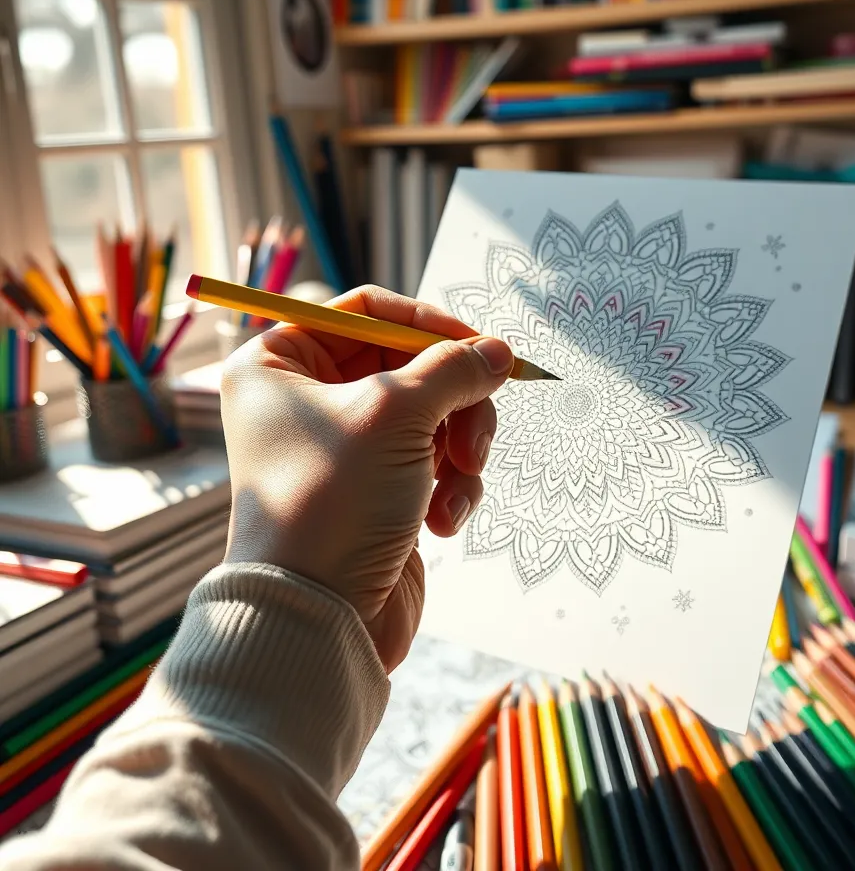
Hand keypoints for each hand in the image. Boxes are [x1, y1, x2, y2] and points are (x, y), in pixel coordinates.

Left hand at [219, 286, 512, 672]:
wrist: (320, 618)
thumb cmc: (333, 503)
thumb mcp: (396, 415)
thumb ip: (454, 369)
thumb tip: (499, 351)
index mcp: (279, 364)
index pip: (367, 312)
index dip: (427, 324)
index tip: (476, 347)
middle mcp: (308, 401)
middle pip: (411, 365)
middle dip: (454, 401)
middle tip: (473, 432)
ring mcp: (346, 448)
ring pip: (433, 415)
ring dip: (460, 447)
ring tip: (457, 482)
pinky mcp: (378, 490)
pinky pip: (434, 462)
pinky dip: (450, 487)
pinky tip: (441, 522)